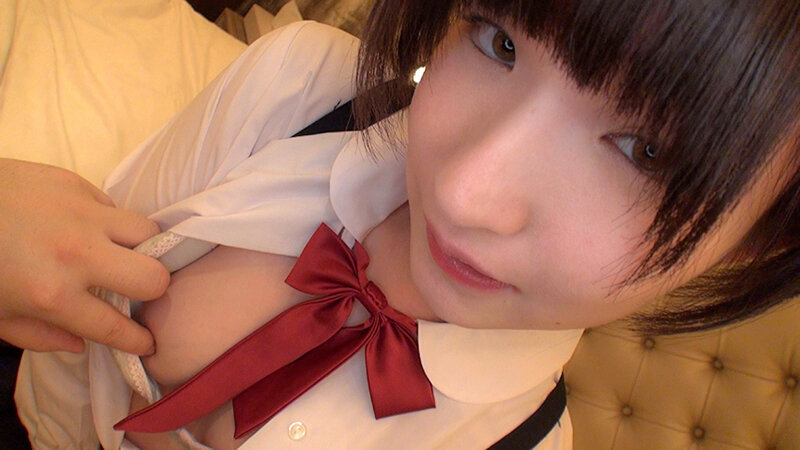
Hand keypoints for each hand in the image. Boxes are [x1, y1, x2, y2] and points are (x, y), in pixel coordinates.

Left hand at [0, 159, 168, 354]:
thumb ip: (38, 336)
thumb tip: (80, 344)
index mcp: (52, 295)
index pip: (115, 326)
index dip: (137, 341)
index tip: (148, 343)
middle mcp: (77, 255)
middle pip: (153, 277)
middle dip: (152, 291)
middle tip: (137, 291)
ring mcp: (82, 214)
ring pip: (149, 233)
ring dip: (142, 248)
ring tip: (123, 252)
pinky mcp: (76, 183)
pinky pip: (113, 207)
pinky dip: (107, 222)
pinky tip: (84, 226)